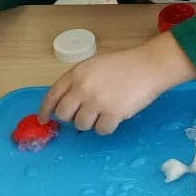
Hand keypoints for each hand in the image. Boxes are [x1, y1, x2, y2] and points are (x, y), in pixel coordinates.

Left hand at [38, 33, 195, 134]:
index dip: (46, 110)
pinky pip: (101, 130)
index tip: (44, 119)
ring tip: (105, 112)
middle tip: (87, 113)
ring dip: (92, 122)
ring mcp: (97, 102)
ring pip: (82, 125)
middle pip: (65, 114)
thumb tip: (68, 103)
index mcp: (77, 73)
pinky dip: (107, 127)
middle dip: (73, 117)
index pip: (52, 95)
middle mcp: (83, 88)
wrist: (150, 66)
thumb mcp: (95, 65)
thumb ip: (79, 81)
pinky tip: (116, 116)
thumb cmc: (125, 64)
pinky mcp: (113, 114)